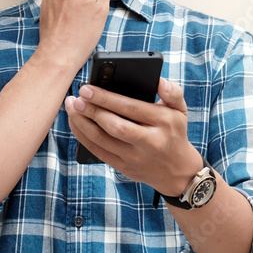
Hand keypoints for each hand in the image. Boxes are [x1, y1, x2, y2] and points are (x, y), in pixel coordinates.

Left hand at [64, 77, 202, 195]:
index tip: (86, 88)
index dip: (106, 98)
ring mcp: (135, 157)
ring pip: (102, 140)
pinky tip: (76, 124)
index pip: (130, 108)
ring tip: (71, 108)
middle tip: (75, 99)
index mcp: (163, 122)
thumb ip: (173, 92)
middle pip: (114, 125)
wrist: (178, 172)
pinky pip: (98, 152)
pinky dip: (83, 137)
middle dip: (91, 111)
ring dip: (82, 123)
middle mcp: (149, 141)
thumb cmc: (175, 133)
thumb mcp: (181, 111)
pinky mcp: (124, 167)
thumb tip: (158, 80)